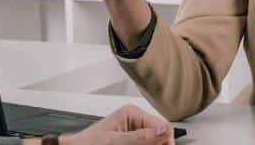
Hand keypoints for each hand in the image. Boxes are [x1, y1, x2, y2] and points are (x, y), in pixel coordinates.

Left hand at [59, 104, 174, 144]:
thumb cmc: (88, 143)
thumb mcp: (116, 141)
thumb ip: (141, 137)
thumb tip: (165, 131)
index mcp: (132, 113)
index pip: (162, 126)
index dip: (166, 140)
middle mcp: (136, 122)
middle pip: (160, 136)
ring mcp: (135, 133)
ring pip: (154, 142)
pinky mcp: (132, 141)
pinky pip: (146, 144)